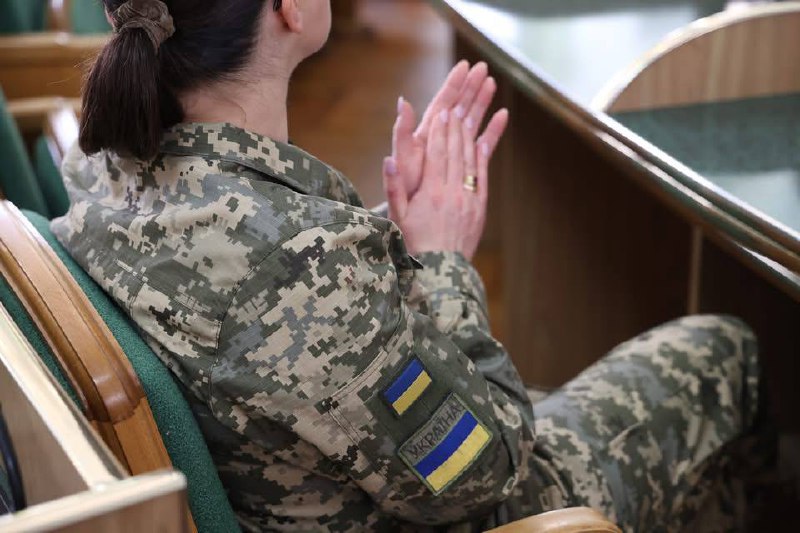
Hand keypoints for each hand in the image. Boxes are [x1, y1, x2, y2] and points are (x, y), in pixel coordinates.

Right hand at [384, 101, 508, 259]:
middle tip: (459, 104)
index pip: (438, 154)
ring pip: (471, 160)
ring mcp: (469, 199)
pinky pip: (482, 176)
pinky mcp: (479, 207)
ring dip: (471, 135)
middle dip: (457, 126)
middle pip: (456, 152)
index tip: (444, 111)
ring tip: (470, 114)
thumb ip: (394, 186)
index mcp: (431, 193)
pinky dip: (483, 156)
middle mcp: (453, 192)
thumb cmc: (414, 243)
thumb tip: (388, 159)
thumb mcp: (398, 216)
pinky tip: (483, 140)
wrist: (440, 270)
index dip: (442, 131)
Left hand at [389, 60, 496, 197]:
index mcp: (426, 136)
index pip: (442, 103)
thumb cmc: (406, 191)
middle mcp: (439, 141)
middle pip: (458, 108)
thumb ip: (402, 133)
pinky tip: (503, 115)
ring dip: (481, 103)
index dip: (453, 85)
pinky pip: (480, 144)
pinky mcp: (464, 167)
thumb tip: (402, 102)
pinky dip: (491, 130)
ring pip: (470, 122)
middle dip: (469, 87)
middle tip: (483, 67)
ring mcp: (452, 153)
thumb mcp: (402, 160)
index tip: (464, 66)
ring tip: (492, 83)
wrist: (415, 221)